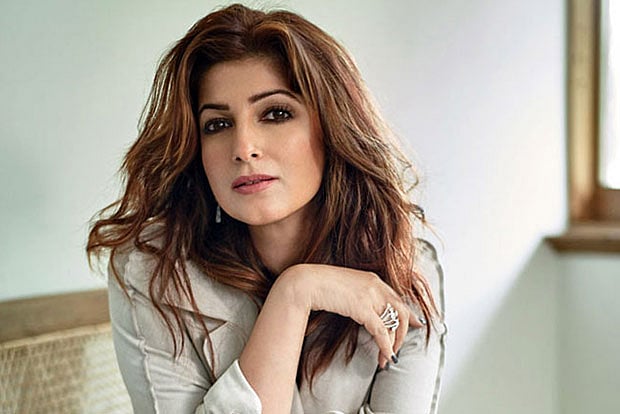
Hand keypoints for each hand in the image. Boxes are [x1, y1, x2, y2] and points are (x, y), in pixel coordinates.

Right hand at [278, 264, 423, 367]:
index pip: (396, 297)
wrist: (306, 282)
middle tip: (397, 349)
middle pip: (401, 310)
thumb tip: (362, 310)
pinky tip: (385, 356)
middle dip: (402, 333)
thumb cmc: (318, 285)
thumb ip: (358, 295)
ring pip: (394, 322)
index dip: (408, 313)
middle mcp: (376, 285)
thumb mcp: (344, 287)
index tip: (417, 323)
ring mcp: (371, 295)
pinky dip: (386, 346)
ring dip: (393, 343)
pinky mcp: (363, 308)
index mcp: (372, 279)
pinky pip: (381, 331)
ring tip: (387, 357)